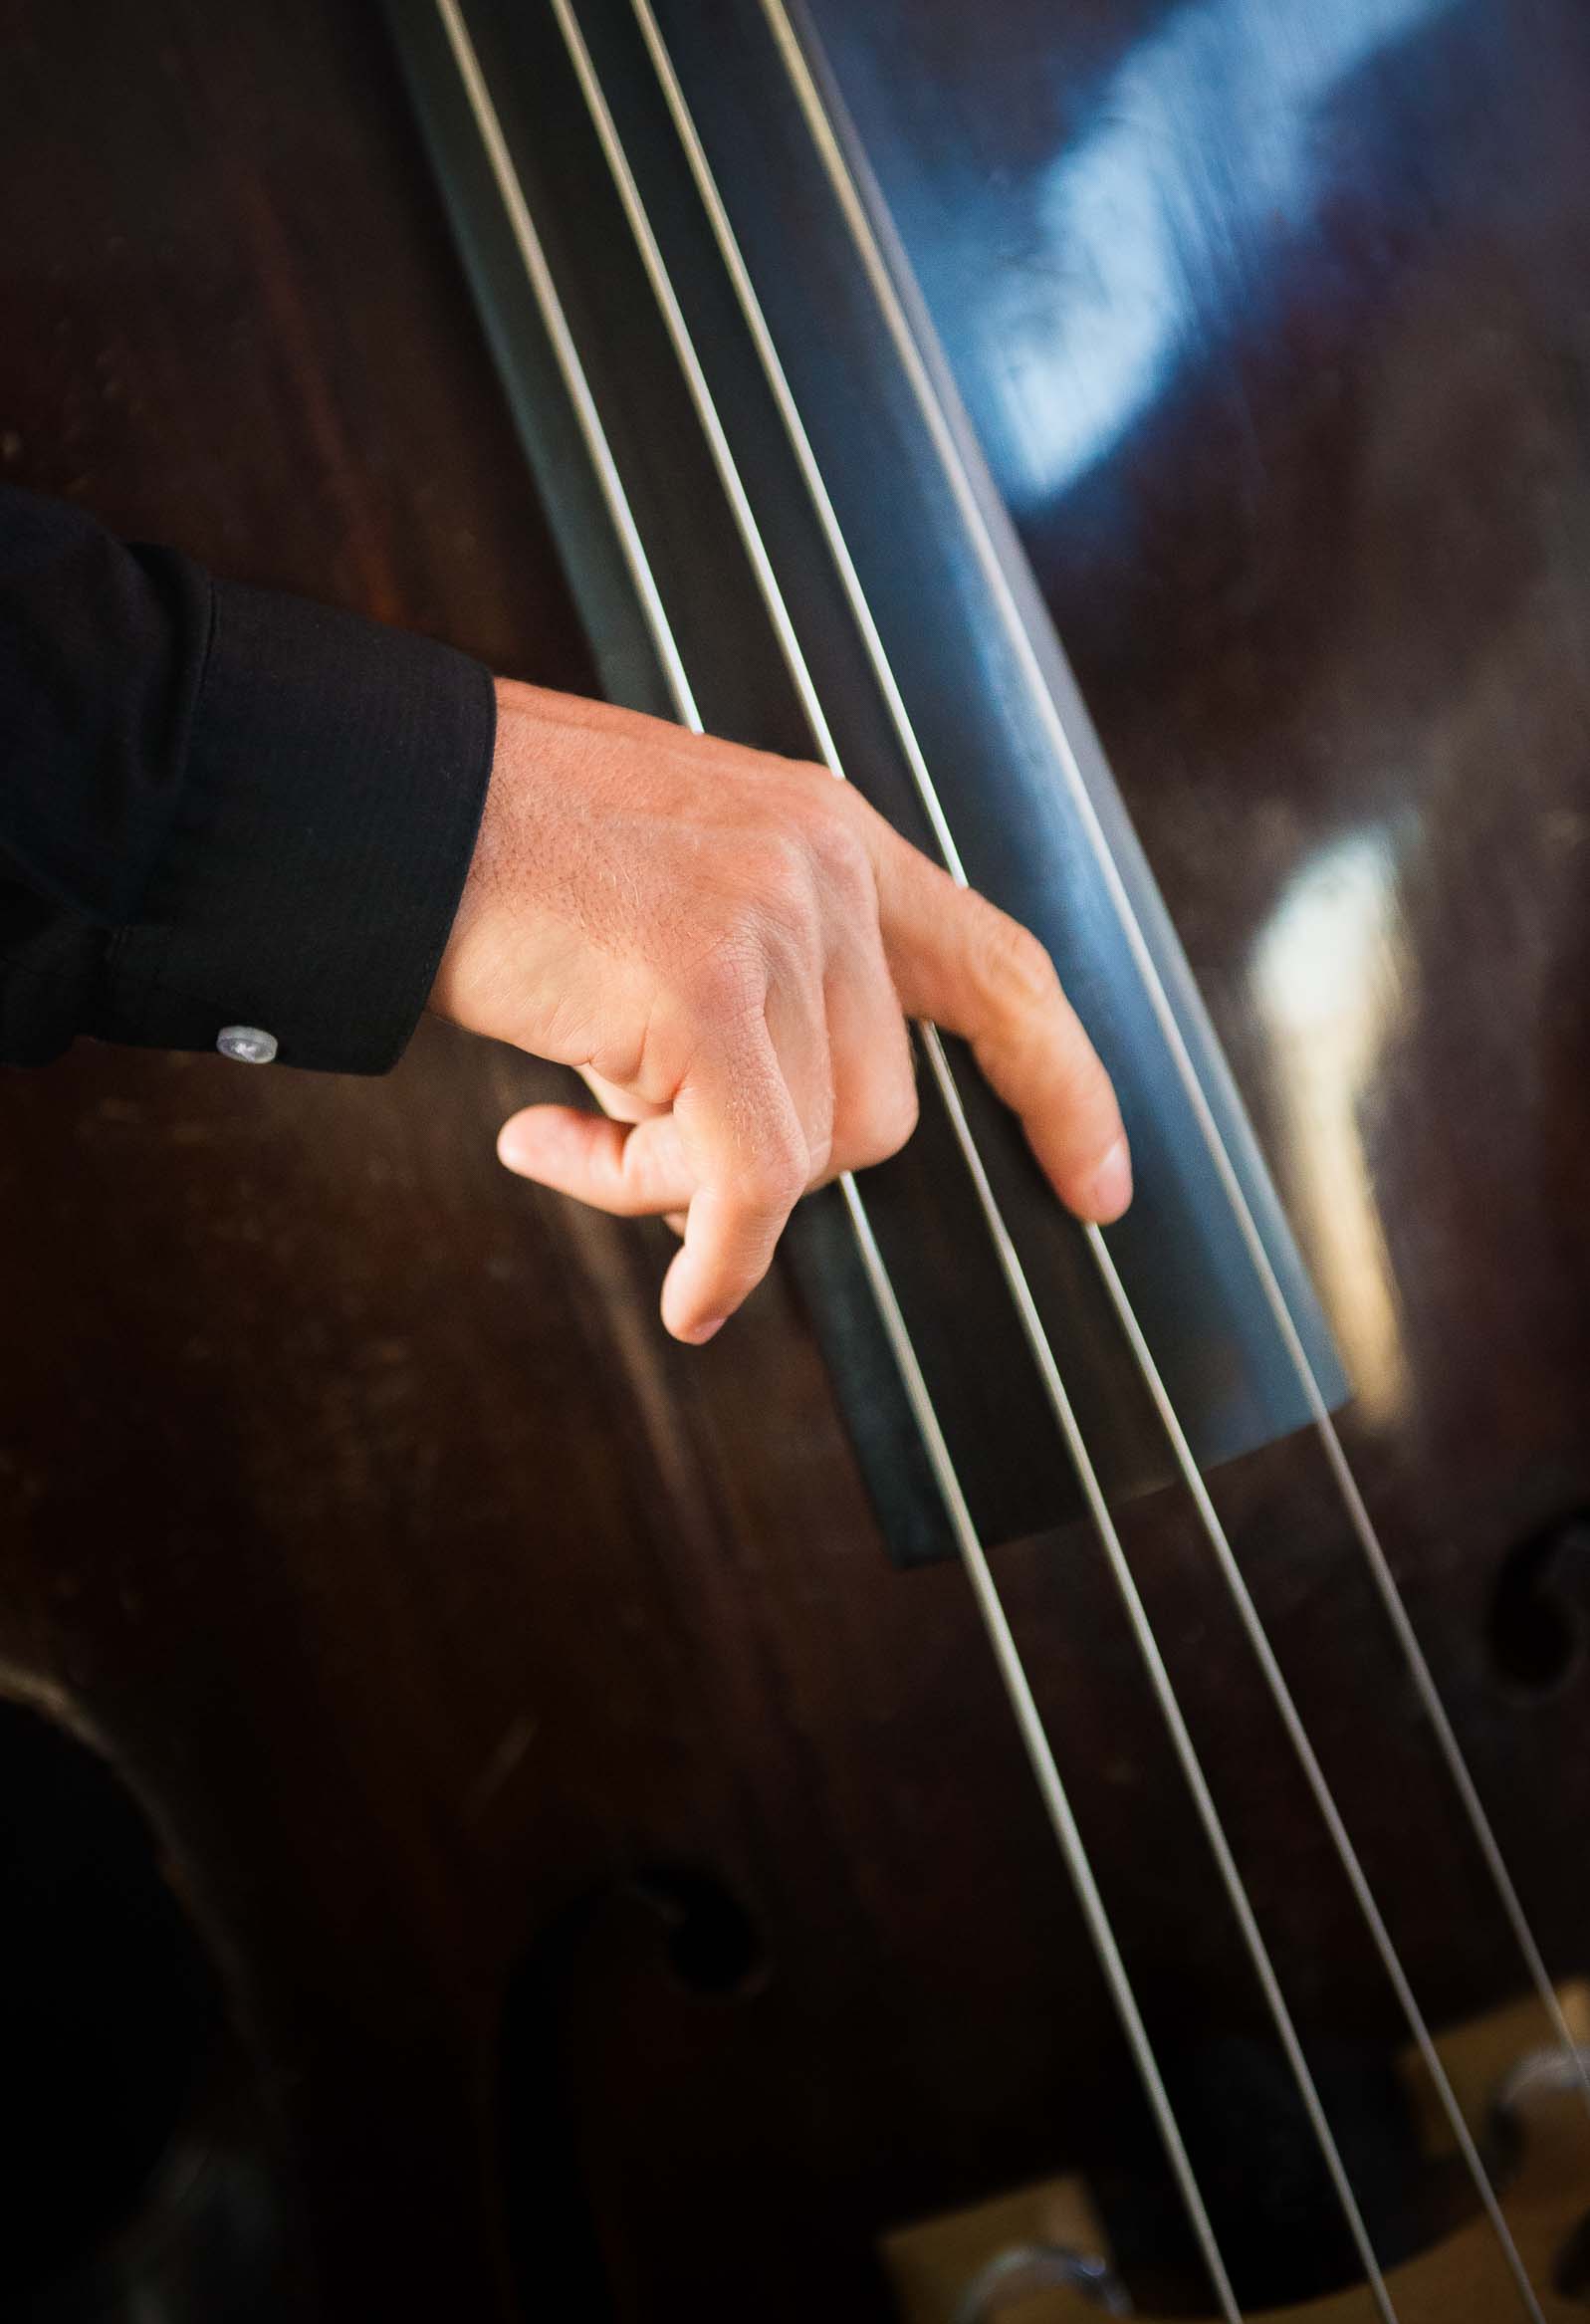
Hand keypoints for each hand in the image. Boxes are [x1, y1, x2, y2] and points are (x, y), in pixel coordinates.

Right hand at [431, 678, 1129, 1343]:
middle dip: (764, 1165)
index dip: (1061, 1084)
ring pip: (805, 1154)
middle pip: (877, 1111)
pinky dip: (719, 1257)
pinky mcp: (704, 986)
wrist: (387, 801)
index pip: (998, 969)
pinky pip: (751, 1182)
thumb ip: (755, 997)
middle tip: (618, 1139)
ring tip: (567, 1127)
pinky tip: (687, 1297)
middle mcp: (826, 867)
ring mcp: (772, 920)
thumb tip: (759, 1178)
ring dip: (687, 1183)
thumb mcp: (672, 899)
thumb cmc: (507, 862)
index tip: (1101, 1184)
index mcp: (832, 837)